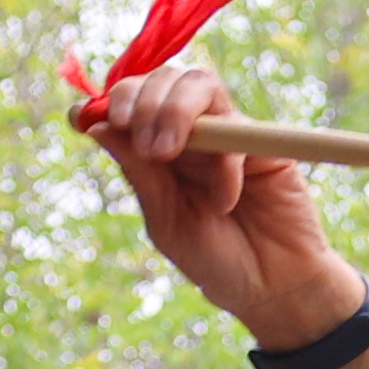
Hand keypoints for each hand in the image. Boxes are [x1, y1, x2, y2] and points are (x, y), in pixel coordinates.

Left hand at [78, 61, 368, 368]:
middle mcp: (191, 133)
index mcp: (158, 149)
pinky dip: (223, 162)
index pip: (131, 100)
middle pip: (163, 78)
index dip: (112, 99)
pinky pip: (237, 130)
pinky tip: (222, 201)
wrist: (270, 289)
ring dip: (176, 108)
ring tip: (166, 151)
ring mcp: (227, 133)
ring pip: (199, 83)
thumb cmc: (215, 259)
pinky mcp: (263, 143)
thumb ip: (140, 173)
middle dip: (144, 100)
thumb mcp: (166, 221)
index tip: (97, 119)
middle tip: (144, 145)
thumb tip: (98, 127)